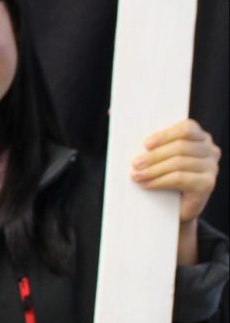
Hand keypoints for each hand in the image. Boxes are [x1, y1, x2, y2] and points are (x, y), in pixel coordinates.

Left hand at [131, 119, 220, 264]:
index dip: (165, 134)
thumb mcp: (153, 155)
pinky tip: (147, 185)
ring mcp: (211, 167)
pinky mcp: (207, 184)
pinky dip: (160, 181)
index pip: (187, 127)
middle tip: (134, 163)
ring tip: (136, 176)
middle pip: (181, 146)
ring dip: (154, 169)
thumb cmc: (160, 178)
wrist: (170, 210)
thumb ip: (142, 138)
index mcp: (198, 137)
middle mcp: (209, 149)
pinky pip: (182, 178)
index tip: (145, 143)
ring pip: (179, 162)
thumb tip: (110, 111)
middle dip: (154, 155)